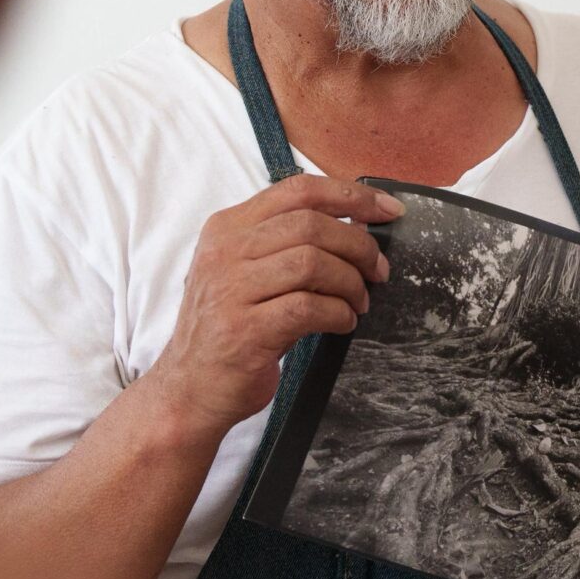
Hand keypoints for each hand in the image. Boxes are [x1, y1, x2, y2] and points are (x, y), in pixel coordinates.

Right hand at [146, 175, 401, 436]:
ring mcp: (231, 290)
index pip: (298, 190)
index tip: (388, 211)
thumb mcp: (246, 272)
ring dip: (351, 283)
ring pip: (312, 263)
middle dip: (359, 245)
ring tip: (359, 302)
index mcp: (228, 227)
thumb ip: (286, 243)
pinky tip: (343, 322)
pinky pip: (309, 308)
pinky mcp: (244, 330)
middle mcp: (225, 251)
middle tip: (378, 270)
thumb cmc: (231, 327)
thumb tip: (358, 226)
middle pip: (311, 224)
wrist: (190, 388)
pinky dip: (338, 313)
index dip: (351, 196)